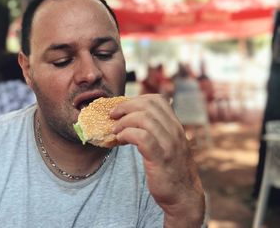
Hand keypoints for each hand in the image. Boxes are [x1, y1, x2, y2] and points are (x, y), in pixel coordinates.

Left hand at [111, 94, 204, 226]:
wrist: (184, 197)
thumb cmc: (170, 169)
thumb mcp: (168, 144)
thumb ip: (157, 130)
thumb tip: (133, 117)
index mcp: (175, 125)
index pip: (157, 100)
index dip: (136, 99)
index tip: (123, 109)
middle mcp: (174, 131)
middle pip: (148, 105)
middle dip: (125, 106)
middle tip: (113, 115)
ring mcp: (169, 144)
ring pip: (144, 118)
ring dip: (124, 122)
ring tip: (115, 131)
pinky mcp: (161, 158)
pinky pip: (142, 137)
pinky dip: (127, 134)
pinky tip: (120, 140)